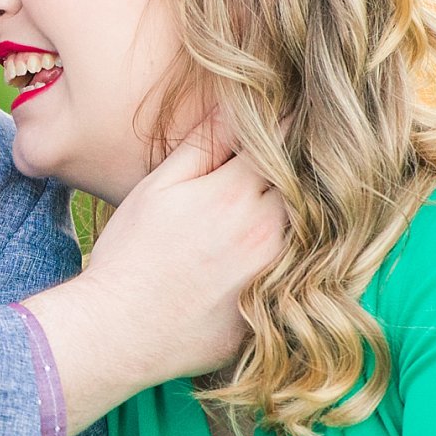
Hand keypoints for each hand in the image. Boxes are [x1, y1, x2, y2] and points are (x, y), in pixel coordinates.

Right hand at [24, 116, 286, 428]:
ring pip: (317, 230)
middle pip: (311, 185)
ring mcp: (277, 276)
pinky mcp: (277, 312)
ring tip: (301, 204)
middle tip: (310, 152)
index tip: (293, 113)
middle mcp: (269, 233)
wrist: (118, 333)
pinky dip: (306, 259)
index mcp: (237, 194)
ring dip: (311, 212)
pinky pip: (308, 277)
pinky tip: (284, 254)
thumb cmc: (131, 254)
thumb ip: (204, 144)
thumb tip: (238, 102)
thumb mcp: (159, 187)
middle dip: (308, 167)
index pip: (286, 141)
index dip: (290, 125)